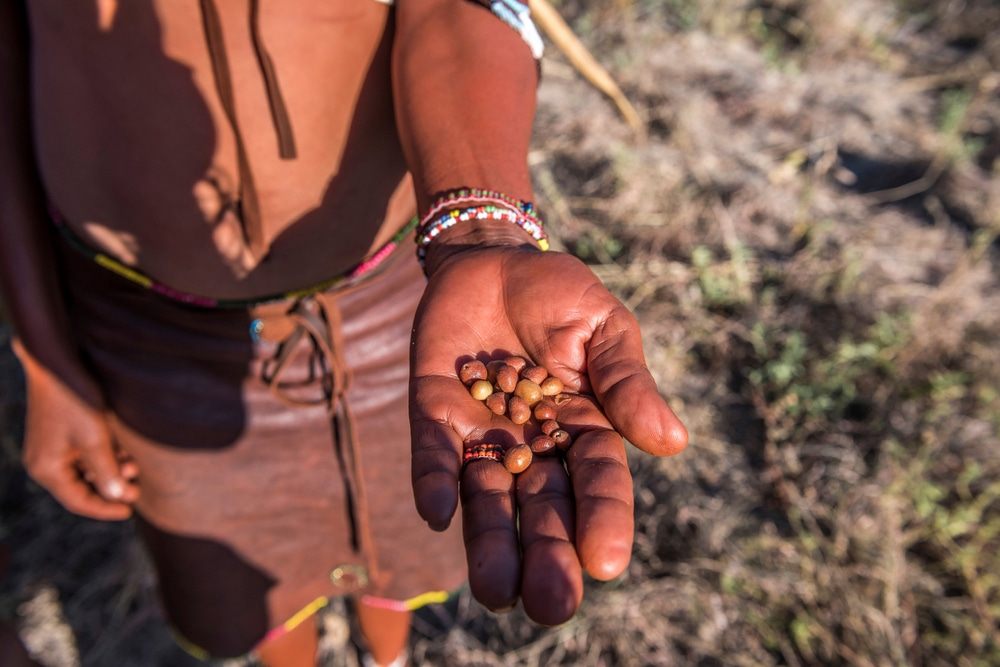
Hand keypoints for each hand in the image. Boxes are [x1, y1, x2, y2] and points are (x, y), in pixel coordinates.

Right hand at [17, 348, 137, 520]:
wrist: (57, 362)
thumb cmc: (75, 400)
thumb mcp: (96, 440)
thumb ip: (107, 472)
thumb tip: (117, 497)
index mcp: (47, 470)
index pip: (78, 502)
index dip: (106, 509)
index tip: (130, 511)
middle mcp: (44, 463)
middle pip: (81, 489)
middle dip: (111, 488)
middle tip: (138, 487)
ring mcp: (50, 449)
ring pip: (85, 472)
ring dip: (110, 471)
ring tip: (134, 465)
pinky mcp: (59, 436)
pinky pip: (82, 456)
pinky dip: (103, 457)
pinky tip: (123, 452)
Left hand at [409, 243, 686, 624]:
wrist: (493, 262)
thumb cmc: (560, 297)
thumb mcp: (604, 329)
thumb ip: (626, 383)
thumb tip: (672, 442)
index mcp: (585, 429)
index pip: (597, 483)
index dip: (602, 520)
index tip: (605, 562)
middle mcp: (533, 444)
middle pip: (541, 508)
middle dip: (546, 555)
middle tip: (551, 604)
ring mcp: (482, 434)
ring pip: (486, 500)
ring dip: (489, 544)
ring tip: (496, 593)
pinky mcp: (434, 415)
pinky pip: (433, 456)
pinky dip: (435, 483)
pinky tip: (438, 513)